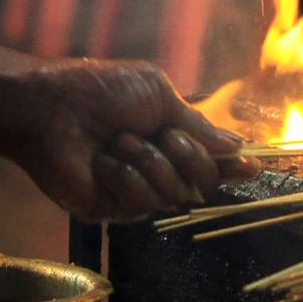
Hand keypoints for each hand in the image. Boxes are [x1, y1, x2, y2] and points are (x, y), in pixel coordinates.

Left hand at [0, 58, 243, 221]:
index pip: (212, 160)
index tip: (252, 166)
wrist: (51, 108)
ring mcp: (135, 192)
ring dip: (149, 162)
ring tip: (118, 142)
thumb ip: (196, 123)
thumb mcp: (156, 94)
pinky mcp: (112, 209)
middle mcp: (157, 168)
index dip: (233, 165)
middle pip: (202, 183)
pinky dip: (126, 177)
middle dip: (189, 156)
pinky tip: (104, 163)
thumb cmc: (98, 92)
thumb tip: (235, 146)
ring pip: (174, 194)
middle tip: (164, 135)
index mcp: (169, 138)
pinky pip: (142, 203)